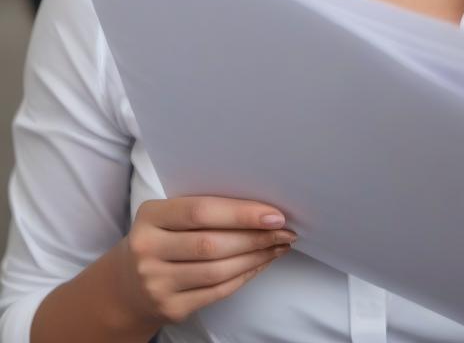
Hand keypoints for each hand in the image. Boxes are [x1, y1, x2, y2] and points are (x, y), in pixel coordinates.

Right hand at [113, 196, 295, 329]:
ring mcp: (157, 283)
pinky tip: (261, 263)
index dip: (241, 213)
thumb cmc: (162, 238)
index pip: (201, 212)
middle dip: (256, 237)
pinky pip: (217, 291)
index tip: (274, 214)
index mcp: (150, 217)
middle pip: (212, 244)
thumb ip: (205, 207)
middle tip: (286, 231)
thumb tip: (261, 206)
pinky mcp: (170, 308)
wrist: (126, 285)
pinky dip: (246, 275)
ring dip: (257, 257)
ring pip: (218, 271)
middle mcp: (148, 251)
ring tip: (280, 245)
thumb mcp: (169, 215)